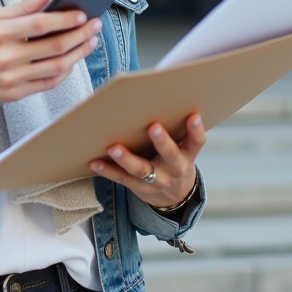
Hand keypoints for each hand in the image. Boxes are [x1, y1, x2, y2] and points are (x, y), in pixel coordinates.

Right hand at [0, 0, 100, 167]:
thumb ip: (22, 7)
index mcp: (0, 32)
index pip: (41, 24)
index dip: (65, 19)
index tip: (82, 14)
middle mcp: (7, 56)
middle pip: (54, 46)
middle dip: (80, 35)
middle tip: (95, 26)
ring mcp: (12, 77)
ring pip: (57, 66)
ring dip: (78, 54)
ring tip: (90, 42)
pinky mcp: (16, 93)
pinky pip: (49, 83)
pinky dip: (65, 71)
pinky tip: (73, 60)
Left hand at [88, 114, 204, 208]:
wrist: (173, 195)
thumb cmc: (173, 158)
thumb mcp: (181, 147)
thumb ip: (174, 128)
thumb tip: (157, 96)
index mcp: (188, 155)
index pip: (196, 142)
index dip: (196, 130)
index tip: (193, 115)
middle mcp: (175, 169)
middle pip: (170, 155)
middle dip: (162, 141)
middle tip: (153, 126)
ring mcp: (157, 180)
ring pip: (142, 170)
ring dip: (127, 159)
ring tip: (113, 148)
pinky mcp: (139, 188)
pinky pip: (122, 178)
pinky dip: (107, 170)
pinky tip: (95, 161)